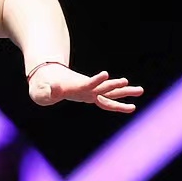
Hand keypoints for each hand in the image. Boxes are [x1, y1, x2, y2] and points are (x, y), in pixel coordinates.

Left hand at [28, 64, 142, 112]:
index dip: (95, 80)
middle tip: (128, 83)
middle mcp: (86, 89)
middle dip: (115, 86)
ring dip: (124, 92)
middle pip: (103, 88)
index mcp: (75, 88)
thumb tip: (51, 90)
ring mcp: (90, 92)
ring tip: (141, 90)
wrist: (46, 80)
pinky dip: (118, 103)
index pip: (88, 84)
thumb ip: (46, 92)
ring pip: (110, 93)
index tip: (106, 74)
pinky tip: (132, 106)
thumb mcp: (40, 92)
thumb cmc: (42, 87)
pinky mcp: (91, 95)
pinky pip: (107, 100)